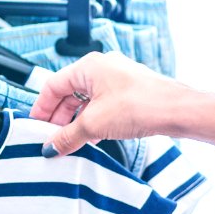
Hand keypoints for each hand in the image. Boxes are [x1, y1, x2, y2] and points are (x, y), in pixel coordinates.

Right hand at [30, 50, 206, 156]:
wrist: (178, 111)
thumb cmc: (142, 104)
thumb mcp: (94, 124)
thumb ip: (67, 137)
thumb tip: (50, 147)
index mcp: (88, 67)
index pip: (53, 86)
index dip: (41, 108)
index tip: (35, 127)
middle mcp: (102, 69)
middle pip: (69, 93)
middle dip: (58, 117)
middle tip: (51, 138)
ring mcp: (118, 80)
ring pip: (86, 101)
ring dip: (76, 122)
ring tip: (70, 142)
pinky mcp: (130, 93)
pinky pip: (102, 106)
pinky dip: (92, 121)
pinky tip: (91, 138)